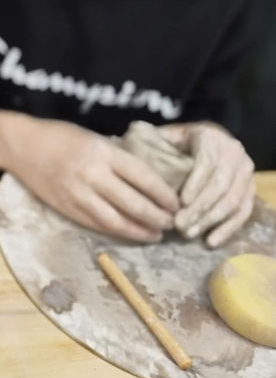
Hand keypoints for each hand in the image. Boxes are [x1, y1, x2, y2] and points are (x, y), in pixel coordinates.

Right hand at [5, 118, 178, 241]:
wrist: (20, 145)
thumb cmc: (60, 136)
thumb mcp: (94, 138)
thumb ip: (116, 158)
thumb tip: (146, 178)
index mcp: (103, 152)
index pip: (143, 177)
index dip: (164, 194)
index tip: (178, 204)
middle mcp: (91, 174)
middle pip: (133, 202)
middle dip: (157, 216)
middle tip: (172, 223)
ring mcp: (76, 193)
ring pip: (114, 219)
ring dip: (138, 230)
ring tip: (155, 234)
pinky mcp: (64, 207)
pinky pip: (94, 223)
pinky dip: (115, 231)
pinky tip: (129, 233)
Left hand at [159, 123, 254, 247]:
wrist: (202, 144)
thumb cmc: (173, 144)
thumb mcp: (163, 137)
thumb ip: (152, 143)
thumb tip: (128, 149)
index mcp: (210, 136)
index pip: (208, 161)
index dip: (196, 182)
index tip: (181, 202)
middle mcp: (233, 151)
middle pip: (221, 184)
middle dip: (200, 207)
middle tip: (179, 225)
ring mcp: (244, 171)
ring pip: (233, 199)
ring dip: (210, 220)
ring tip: (188, 234)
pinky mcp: (249, 189)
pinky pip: (243, 211)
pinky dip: (228, 228)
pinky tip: (210, 241)